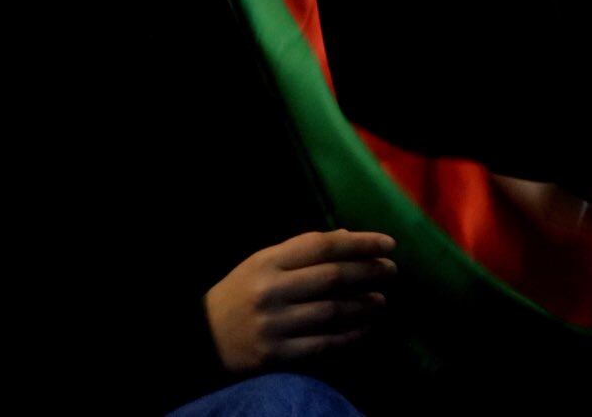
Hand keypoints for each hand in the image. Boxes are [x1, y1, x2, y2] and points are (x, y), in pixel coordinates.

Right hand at [204, 231, 394, 373]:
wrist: (200, 339)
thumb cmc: (240, 294)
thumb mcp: (261, 263)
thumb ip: (302, 249)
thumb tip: (349, 236)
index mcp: (267, 262)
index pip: (323, 246)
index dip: (361, 243)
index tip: (389, 244)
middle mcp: (270, 291)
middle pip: (333, 278)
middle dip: (369, 272)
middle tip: (391, 271)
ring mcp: (272, 325)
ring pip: (332, 312)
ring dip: (364, 306)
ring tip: (381, 301)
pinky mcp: (274, 355)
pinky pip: (323, 344)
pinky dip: (349, 336)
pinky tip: (365, 329)